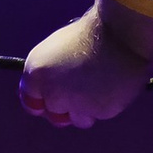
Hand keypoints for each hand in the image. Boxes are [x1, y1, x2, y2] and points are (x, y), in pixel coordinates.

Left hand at [19, 0, 152, 128]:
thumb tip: (51, 89)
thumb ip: (49, 73)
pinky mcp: (101, 111)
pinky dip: (107, 103)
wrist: (121, 32)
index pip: (31, 102)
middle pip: (54, 114)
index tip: (54, 98)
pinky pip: (101, 114)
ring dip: (87, 109)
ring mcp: (77, 105)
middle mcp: (52, 93)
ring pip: (79, 120)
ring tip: (101, 86)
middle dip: (66, 106)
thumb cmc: (91, 32)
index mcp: (36, 73)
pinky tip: (114, 85)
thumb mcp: (57, 48)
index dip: (44, 101)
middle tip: (82, 89)